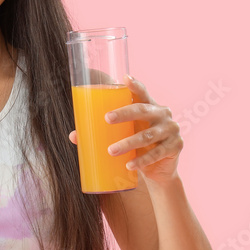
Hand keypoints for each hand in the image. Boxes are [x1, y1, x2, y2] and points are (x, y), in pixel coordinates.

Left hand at [68, 75, 182, 184]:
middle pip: (143, 110)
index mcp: (150, 106)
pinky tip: (129, 164)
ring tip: (111, 150)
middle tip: (107, 119)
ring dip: (128, 143)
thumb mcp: (124, 136)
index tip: (124, 78)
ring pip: (147, 136)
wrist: (159, 170)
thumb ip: (103, 132)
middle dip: (124, 113)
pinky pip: (157, 153)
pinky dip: (142, 160)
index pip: (142, 93)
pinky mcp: (175, 146)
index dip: (135, 85)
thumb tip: (74, 135)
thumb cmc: (137, 146)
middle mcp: (163, 114)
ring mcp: (171, 130)